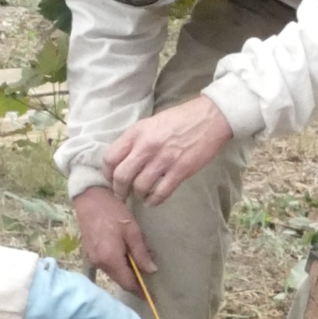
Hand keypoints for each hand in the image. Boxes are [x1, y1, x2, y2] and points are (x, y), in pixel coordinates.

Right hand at [74, 187, 155, 296]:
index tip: (152, 298)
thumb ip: (141, 253)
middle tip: (150, 274)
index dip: (141, 291)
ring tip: (141, 261)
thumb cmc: (113, 212)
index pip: (128, 283)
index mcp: (110, 259)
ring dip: (127, 271)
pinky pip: (107, 265)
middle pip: (120, 279)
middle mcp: (99, 263)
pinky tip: (127, 255)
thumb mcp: (132, 231)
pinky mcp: (90, 253)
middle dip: (135, 280)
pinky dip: (118, 264)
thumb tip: (151, 270)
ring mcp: (93, 259)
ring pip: (114, 272)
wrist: (90, 198)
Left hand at [103, 95, 232, 205]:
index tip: (111, 180)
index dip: (107, 173)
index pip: (110, 157)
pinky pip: (161, 192)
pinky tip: (153, 200)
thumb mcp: (151, 123)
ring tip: (141, 196)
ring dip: (138, 195)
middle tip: (122, 195)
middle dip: (119, 190)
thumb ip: (136, 140)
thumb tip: (124, 160)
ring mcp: (164, 159)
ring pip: (140, 186)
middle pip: (121, 176)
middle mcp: (147, 146)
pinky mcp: (180, 170)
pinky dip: (154, 200)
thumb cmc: (180, 119)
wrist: (210, 118)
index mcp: (137, 132)